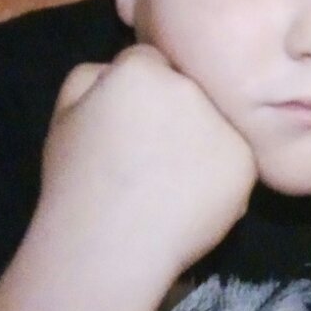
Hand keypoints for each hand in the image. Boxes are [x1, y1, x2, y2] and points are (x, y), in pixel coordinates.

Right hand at [38, 44, 255, 286]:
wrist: (108, 248)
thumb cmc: (77, 182)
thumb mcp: (64, 114)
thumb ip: (93, 74)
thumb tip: (121, 67)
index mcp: (142, 69)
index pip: (149, 61)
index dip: (136, 94)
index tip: (126, 125)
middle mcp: (189, 87)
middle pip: (187, 88)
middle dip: (173, 111)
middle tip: (149, 155)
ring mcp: (223, 125)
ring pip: (215, 121)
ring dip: (199, 140)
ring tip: (168, 181)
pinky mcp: (246, 163)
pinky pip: (234, 157)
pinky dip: (219, 174)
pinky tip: (188, 199)